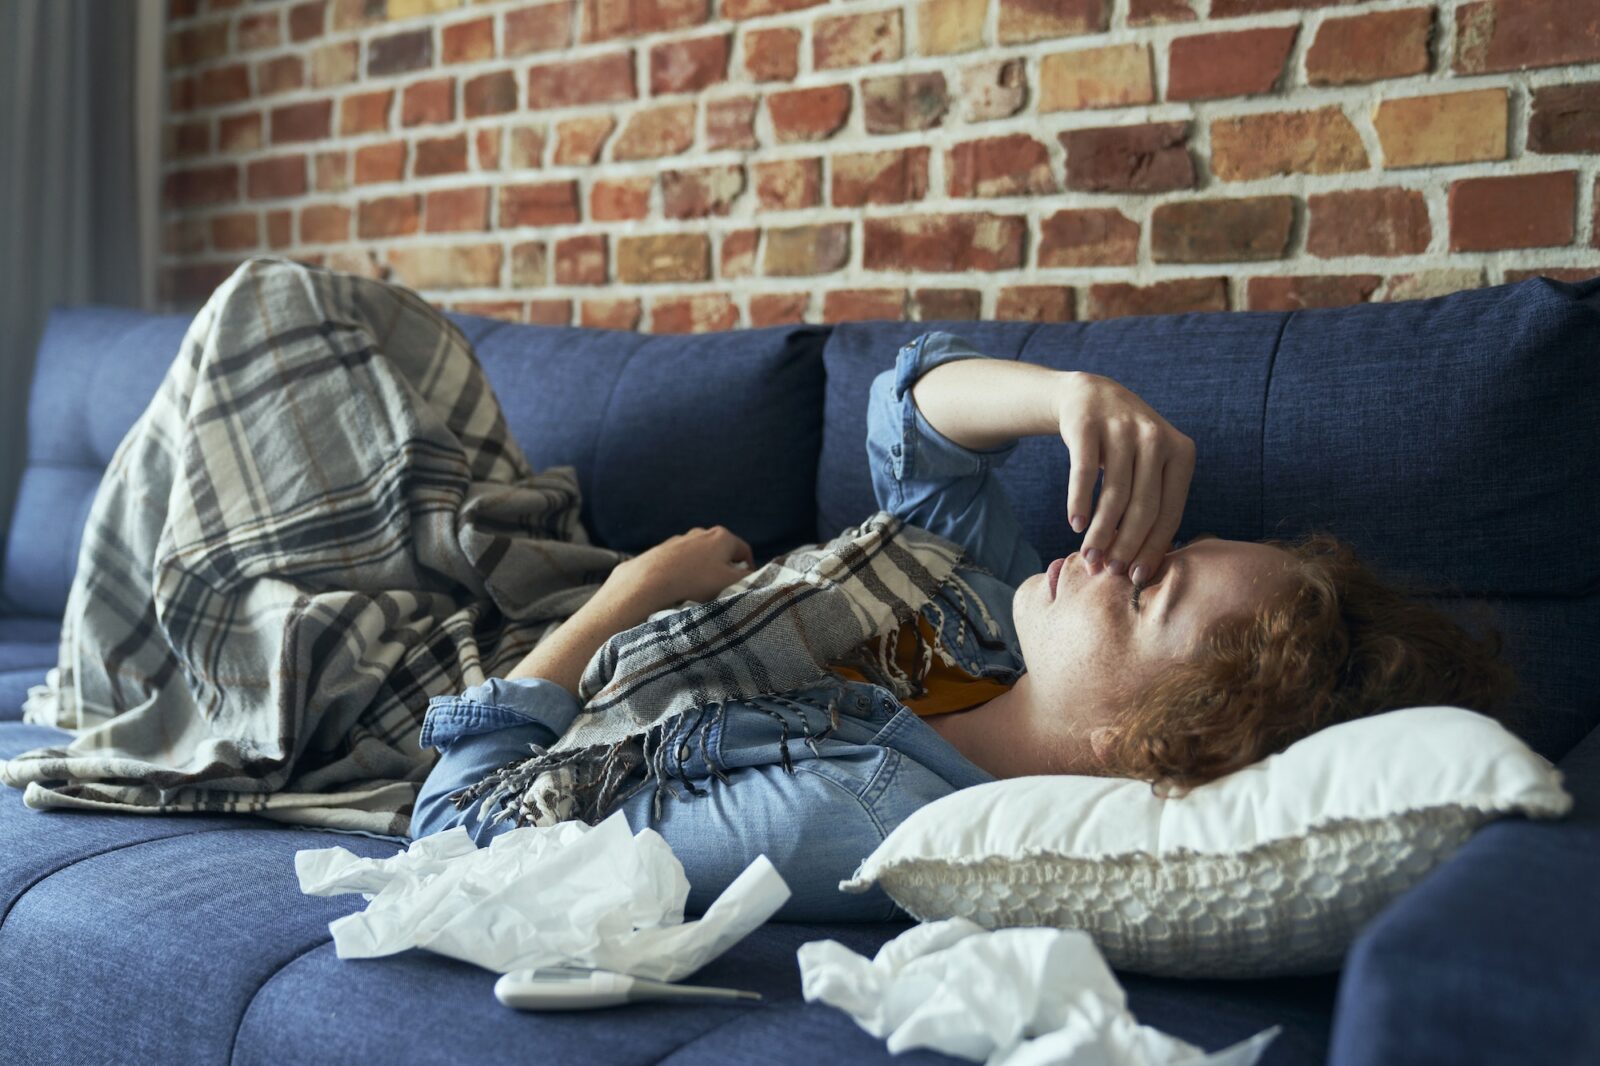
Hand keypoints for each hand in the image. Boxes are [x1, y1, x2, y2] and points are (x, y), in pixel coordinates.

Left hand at [602, 525, 754, 614]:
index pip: (745, 552)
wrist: (652, 579)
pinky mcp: (665, 548)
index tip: (744, 586)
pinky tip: (681, 585)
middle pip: (723, 553)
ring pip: (702, 556)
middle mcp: (703, 532)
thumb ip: (748, 578)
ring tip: (699, 590)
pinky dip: (686, 571)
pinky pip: (683, 560)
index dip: (748, 570)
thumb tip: (755, 576)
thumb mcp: (730, 582)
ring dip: (705, 571)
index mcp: (723, 536)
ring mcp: (683, 539)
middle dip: (725, 570)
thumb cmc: (696, 580)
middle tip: (722, 590)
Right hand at [1054, 372, 1195, 584]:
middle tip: (1109, 571)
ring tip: (1088, 556)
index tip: (1136, 576)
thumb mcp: (1152, 465)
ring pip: (1114, 494)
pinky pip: (1084, 472)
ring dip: (1100, 531)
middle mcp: (1156, 438)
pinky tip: (1075, 524)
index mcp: (1182, 453)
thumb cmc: (1125, 446)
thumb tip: (1146, 564)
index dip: (1153, 548)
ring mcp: (1122, 428)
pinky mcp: (1088, 425)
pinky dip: (1079, 501)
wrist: (1092, 395)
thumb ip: (1154, 504)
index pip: (1170, 511)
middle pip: (1143, 506)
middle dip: (1125, 545)